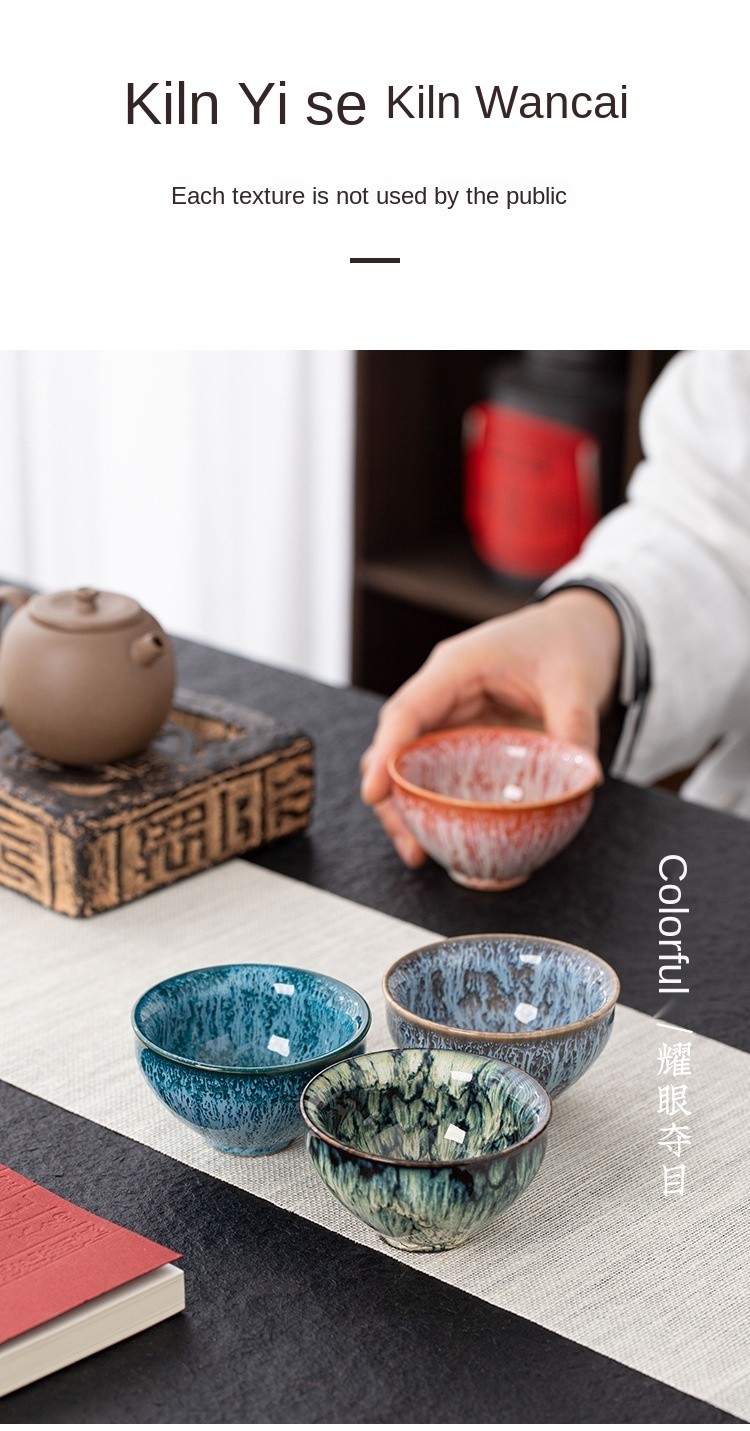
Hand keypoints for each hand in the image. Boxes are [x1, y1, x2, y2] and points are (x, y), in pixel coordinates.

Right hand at [360, 589, 621, 865]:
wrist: (581, 631)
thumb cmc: (568, 643)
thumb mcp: (577, 682)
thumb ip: (576, 727)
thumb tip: (585, 779)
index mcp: (457, 669)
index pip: (407, 711)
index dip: (385, 752)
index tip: (375, 793)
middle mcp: (442, 694)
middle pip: (395, 746)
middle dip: (390, 797)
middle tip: (409, 845)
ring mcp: (451, 718)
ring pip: (408, 764)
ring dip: (406, 807)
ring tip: (418, 852)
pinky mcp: (465, 738)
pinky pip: (436, 772)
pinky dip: (433, 804)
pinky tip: (442, 837)